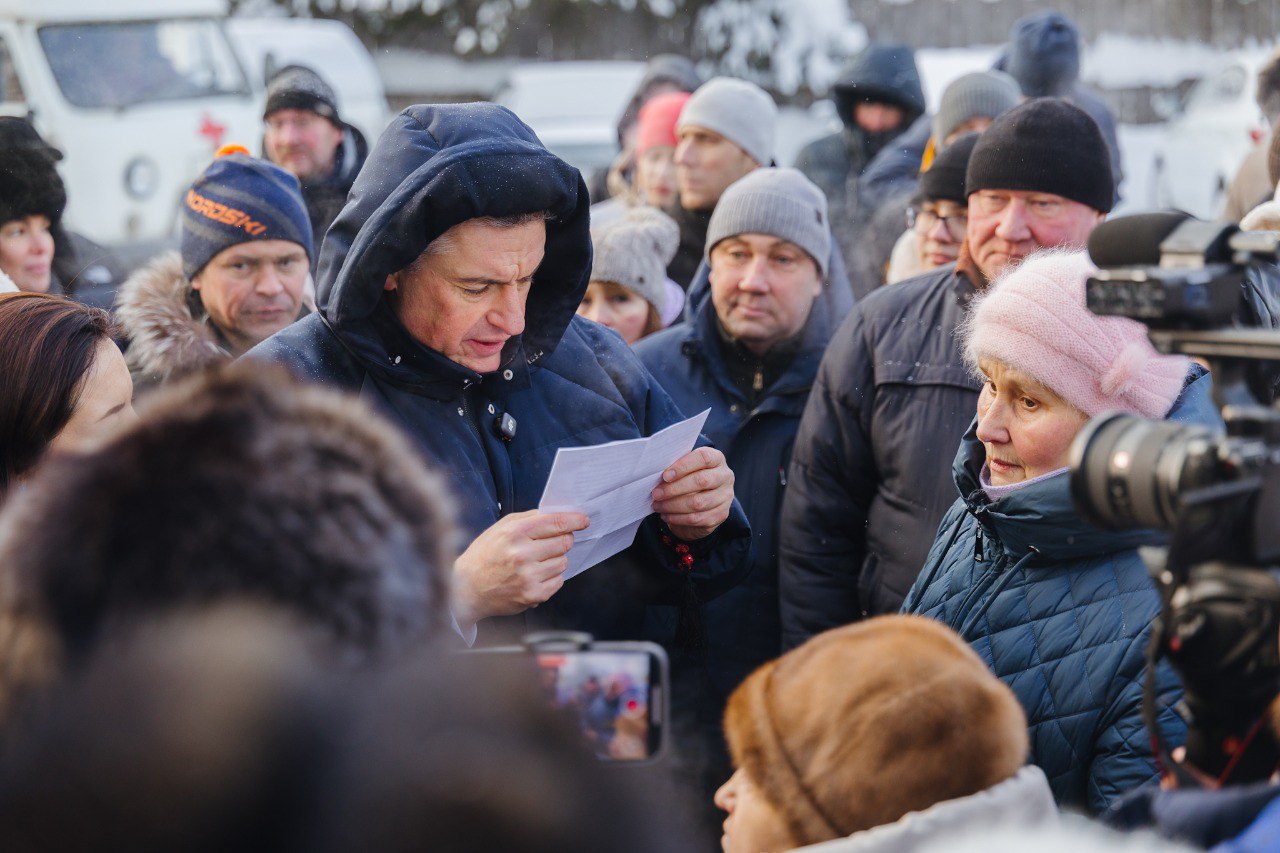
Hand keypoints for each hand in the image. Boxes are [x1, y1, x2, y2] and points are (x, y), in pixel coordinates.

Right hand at [452, 510, 589, 625]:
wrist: (467, 588)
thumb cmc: (485, 554)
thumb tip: (558, 514)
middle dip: (564, 540)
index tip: (583, 520)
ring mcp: (528, 576)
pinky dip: (551, 577)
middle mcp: (522, 554)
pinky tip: (535, 575)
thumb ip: (529, 519)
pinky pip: (558, 581)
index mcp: (515, 532)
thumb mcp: (501, 528)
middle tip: (554, 542)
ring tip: (538, 561)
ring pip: (563, 562)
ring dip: (556, 560)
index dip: (574, 520)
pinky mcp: (533, 594)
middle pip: (565, 542)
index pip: (556, 523)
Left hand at [650, 446, 733, 541]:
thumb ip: (675, 467)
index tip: (665, 476)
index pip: (703, 458)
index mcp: (717, 458)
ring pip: (698, 503)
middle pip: (701, 481)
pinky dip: (678, 518)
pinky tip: (666, 515)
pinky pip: (697, 518)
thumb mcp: (685, 468)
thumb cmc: (689, 477)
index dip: (683, 466)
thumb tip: (655, 475)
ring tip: (657, 505)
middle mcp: (725, 476)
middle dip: (674, 489)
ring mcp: (726, 497)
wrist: (703, 499)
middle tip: (656, 493)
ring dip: (673, 505)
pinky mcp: (721, 514)